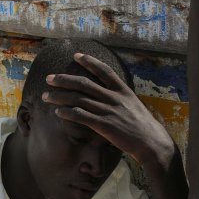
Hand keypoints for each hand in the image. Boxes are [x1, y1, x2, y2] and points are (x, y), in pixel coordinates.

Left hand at [43, 53, 174, 168]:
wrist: (151, 142)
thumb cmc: (143, 127)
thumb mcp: (134, 106)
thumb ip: (121, 99)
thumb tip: (109, 95)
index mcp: (123, 91)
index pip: (104, 70)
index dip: (89, 61)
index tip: (76, 55)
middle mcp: (115, 98)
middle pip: (84, 84)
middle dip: (64, 80)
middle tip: (49, 78)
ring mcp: (109, 111)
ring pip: (79, 99)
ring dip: (59, 97)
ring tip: (46, 96)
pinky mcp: (104, 125)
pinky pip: (81, 116)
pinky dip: (67, 113)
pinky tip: (58, 113)